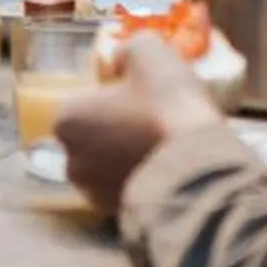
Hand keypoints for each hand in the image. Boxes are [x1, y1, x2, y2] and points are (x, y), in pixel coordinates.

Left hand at [55, 39, 223, 216]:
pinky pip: (126, 189)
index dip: (110, 95)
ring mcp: (94, 194)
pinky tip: (164, 168)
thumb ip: (126, 50)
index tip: (138, 94)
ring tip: (160, 145)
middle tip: (150, 119)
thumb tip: (119, 61)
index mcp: (68, 119)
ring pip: (107, 166)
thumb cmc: (168, 102)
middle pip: (92, 136)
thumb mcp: (148, 49)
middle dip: (114, 129)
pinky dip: (140, 180)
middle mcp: (71, 161)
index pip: (83, 102)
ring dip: (125, 157)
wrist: (199, 163)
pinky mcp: (118, 217)